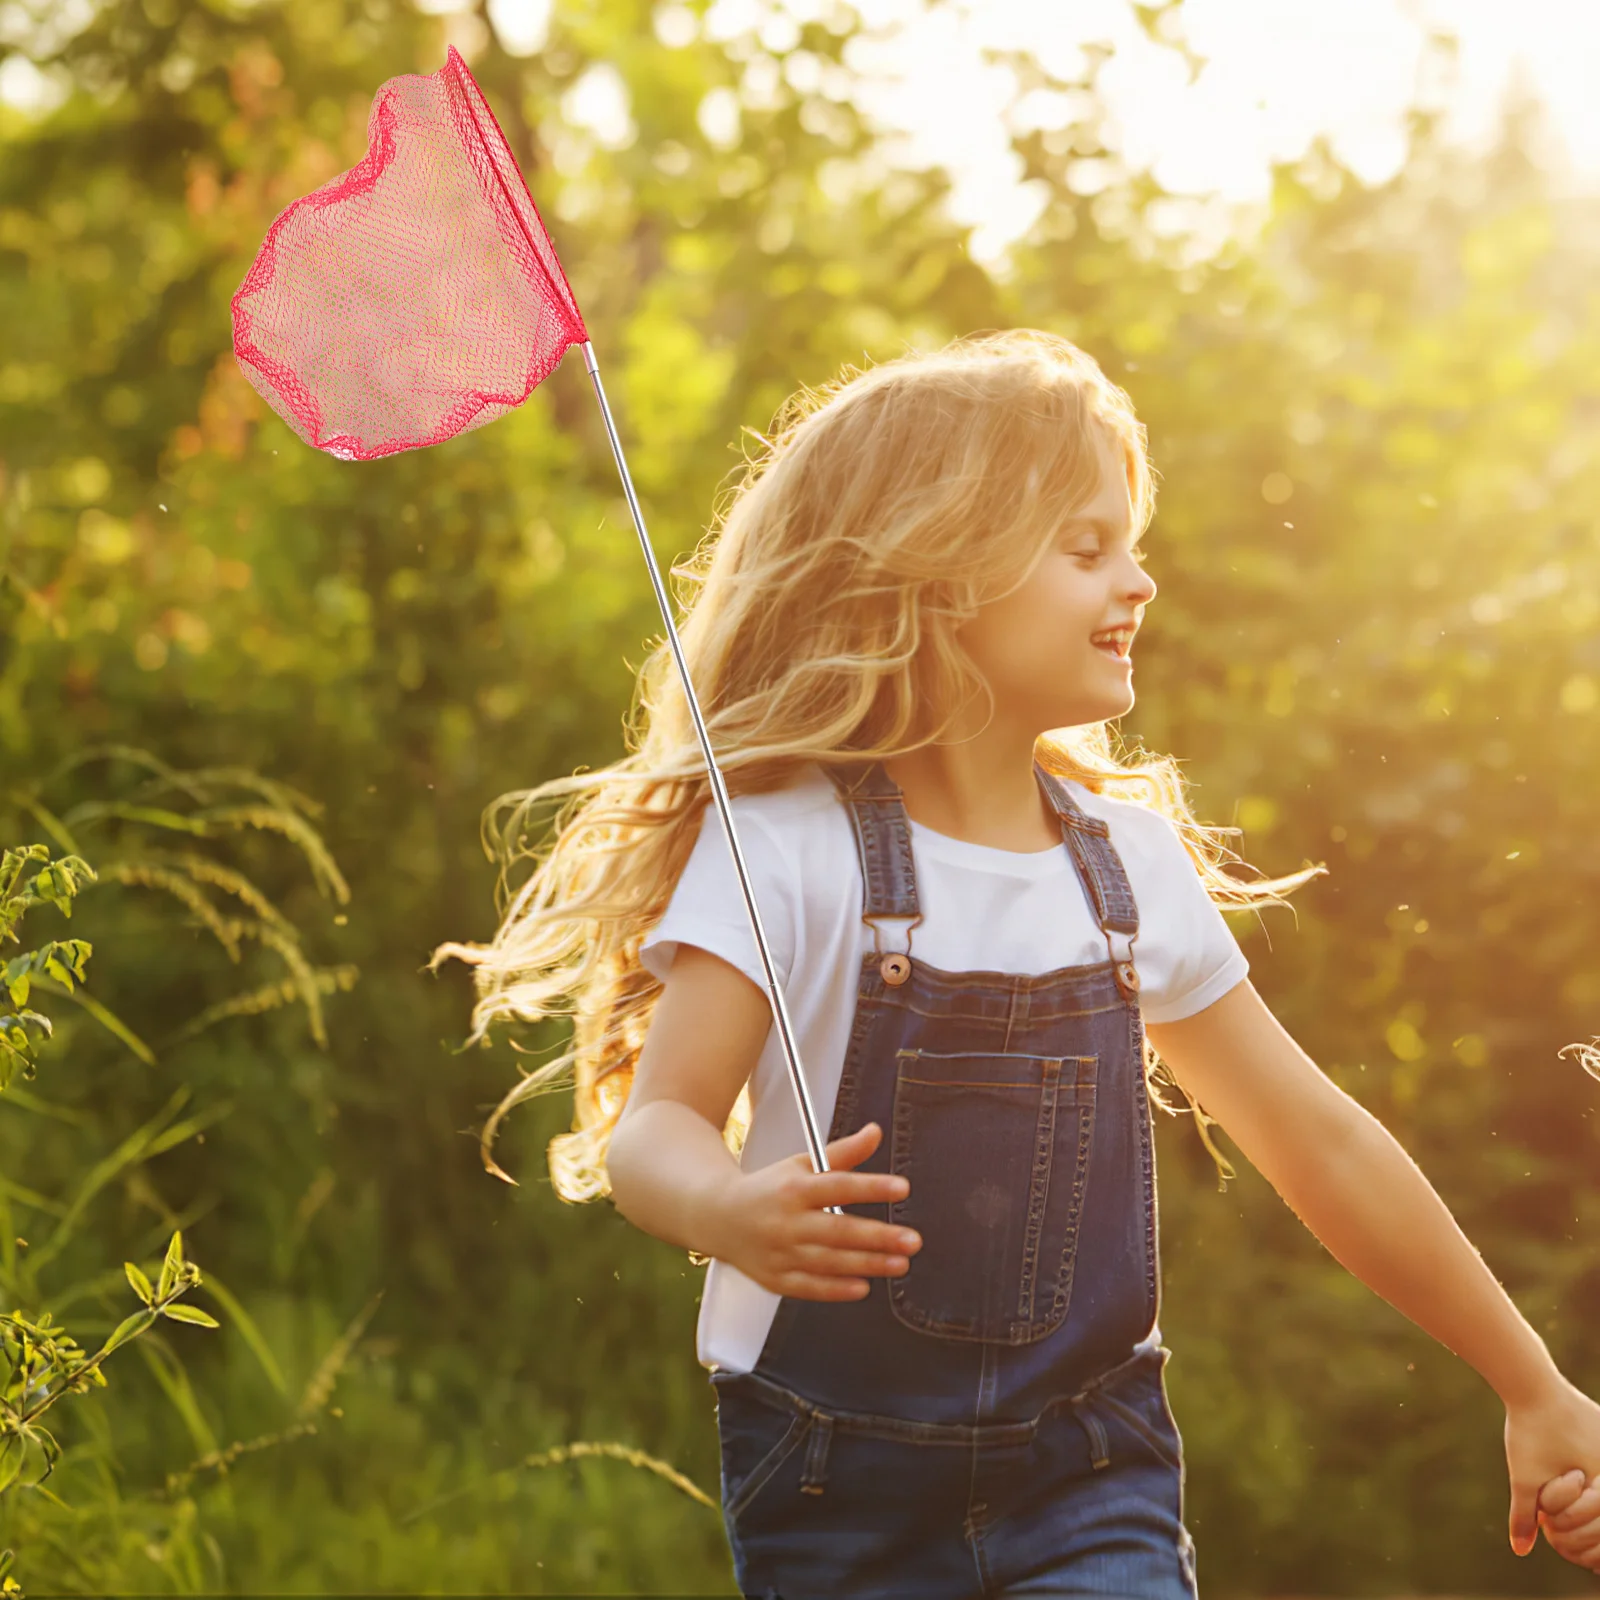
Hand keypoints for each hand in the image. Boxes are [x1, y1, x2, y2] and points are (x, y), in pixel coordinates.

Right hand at [705, 1121, 920, 1300]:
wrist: (718, 1217)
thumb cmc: (768, 1189)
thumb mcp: (801, 1164)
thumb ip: (842, 1153)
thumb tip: (875, 1133)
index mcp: (794, 1187)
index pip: (838, 1186)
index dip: (872, 1187)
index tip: (902, 1188)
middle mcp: (787, 1221)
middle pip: (839, 1230)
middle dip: (879, 1237)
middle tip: (912, 1240)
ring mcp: (780, 1252)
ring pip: (830, 1262)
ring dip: (868, 1264)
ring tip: (900, 1263)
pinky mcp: (775, 1278)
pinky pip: (810, 1287)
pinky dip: (837, 1289)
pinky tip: (863, 1286)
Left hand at [1505, 1374, 1599, 1556]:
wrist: (1532, 1382)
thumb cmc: (1530, 1430)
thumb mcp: (1523, 1476)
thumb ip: (1524, 1516)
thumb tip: (1520, 1550)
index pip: (1599, 1528)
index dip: (1574, 1537)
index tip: (1552, 1532)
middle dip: (1577, 1526)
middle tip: (1553, 1525)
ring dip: (1581, 1508)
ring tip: (1557, 1502)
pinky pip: (1599, 1472)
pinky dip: (1586, 1487)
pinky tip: (1567, 1486)